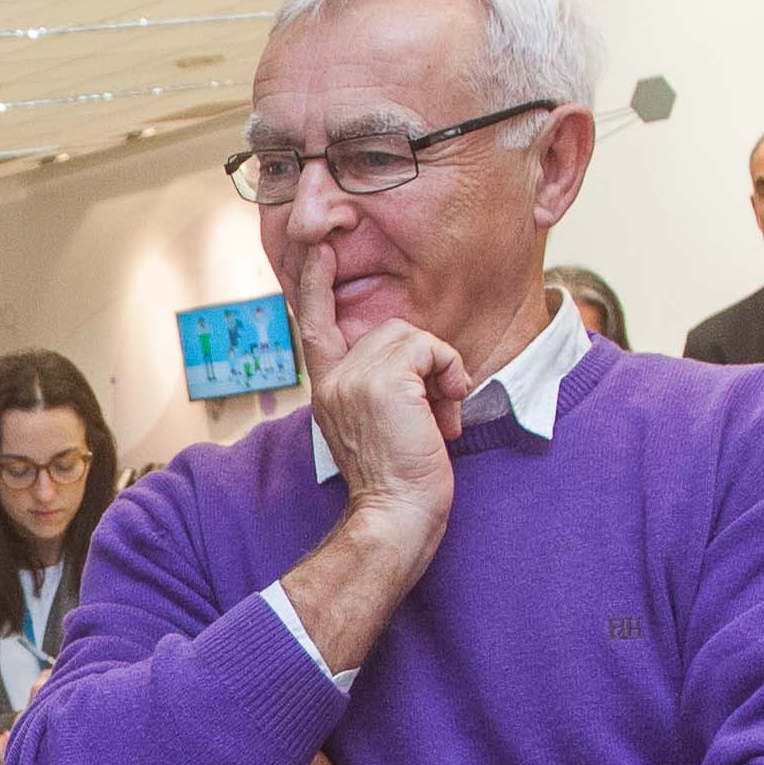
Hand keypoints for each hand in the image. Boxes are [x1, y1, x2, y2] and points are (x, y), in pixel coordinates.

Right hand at [295, 225, 470, 533]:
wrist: (395, 517)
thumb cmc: (397, 483)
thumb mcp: (377, 426)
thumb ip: (379, 389)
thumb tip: (419, 365)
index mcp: (327, 388)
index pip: (313, 322)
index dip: (316, 282)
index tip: (319, 246)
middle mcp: (332, 379)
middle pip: (389, 329)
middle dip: (424, 364)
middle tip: (432, 414)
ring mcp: (354, 377)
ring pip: (412, 336)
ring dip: (440, 373)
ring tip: (437, 419)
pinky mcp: (383, 381)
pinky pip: (430, 348)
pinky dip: (450, 375)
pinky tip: (445, 415)